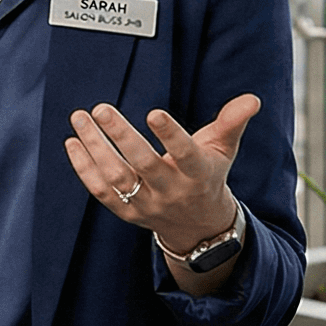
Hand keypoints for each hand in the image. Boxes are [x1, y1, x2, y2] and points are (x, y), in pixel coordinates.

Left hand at [63, 93, 258, 285]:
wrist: (199, 227)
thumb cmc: (208, 175)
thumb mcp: (224, 149)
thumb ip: (233, 122)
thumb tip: (252, 98)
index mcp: (198, 174)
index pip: (185, 154)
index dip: (171, 135)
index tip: (154, 113)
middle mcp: (172, 191)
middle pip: (143, 165)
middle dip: (121, 136)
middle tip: (101, 108)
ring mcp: (148, 205)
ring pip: (117, 177)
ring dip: (95, 147)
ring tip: (80, 118)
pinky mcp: (128, 213)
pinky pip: (102, 192)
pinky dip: (84, 169)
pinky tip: (73, 142)